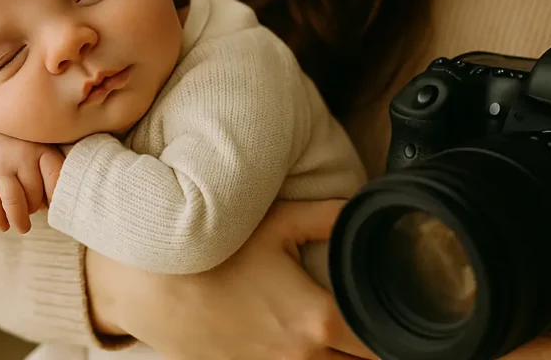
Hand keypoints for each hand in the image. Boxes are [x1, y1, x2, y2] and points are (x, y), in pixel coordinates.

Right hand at [0, 125, 63, 233]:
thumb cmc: (21, 149)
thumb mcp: (39, 149)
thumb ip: (50, 172)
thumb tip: (53, 208)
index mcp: (42, 149)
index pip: (56, 178)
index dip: (57, 198)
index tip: (58, 209)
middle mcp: (22, 156)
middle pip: (34, 194)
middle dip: (35, 208)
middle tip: (33, 210)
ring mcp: (0, 166)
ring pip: (14, 202)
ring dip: (19, 220)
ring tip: (23, 227)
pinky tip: (3, 226)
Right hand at [85, 200, 377, 359]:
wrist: (148, 289)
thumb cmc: (210, 254)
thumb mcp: (277, 221)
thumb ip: (331, 215)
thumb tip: (367, 206)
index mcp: (316, 320)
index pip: (379, 343)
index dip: (396, 331)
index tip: (402, 314)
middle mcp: (300, 356)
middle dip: (370, 345)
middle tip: (372, 320)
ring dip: (337, 354)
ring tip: (342, 331)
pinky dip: (305, 358)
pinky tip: (299, 338)